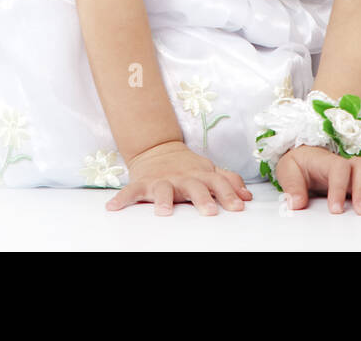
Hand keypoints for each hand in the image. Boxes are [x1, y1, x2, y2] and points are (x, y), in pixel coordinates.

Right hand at [106, 140, 253, 215]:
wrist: (157, 148)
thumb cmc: (187, 166)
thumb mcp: (209, 170)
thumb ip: (228, 181)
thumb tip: (247, 196)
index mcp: (201, 174)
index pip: (218, 182)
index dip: (229, 194)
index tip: (238, 207)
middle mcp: (183, 177)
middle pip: (194, 186)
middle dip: (203, 198)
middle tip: (210, 212)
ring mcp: (162, 180)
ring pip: (163, 189)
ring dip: (163, 200)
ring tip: (164, 212)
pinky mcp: (143, 183)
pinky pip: (131, 191)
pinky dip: (122, 199)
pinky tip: (113, 207)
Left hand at [273, 144, 360, 213]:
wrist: (305, 156)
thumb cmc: (299, 164)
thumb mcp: (287, 170)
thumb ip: (291, 186)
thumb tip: (297, 203)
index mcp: (327, 160)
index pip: (339, 168)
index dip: (339, 188)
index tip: (335, 209)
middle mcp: (348, 162)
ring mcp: (360, 169)